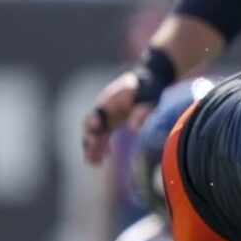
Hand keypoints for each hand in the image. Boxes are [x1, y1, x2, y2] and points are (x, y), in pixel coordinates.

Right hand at [82, 49, 176, 164]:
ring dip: (94, 147)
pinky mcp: (114, 119)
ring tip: (94, 163)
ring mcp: (108, 113)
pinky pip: (104, 133)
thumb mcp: (148, 100)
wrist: (151, 78)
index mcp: (109, 100)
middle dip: (90, 142)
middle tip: (92, 157)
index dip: (92, 127)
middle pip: (91, 126)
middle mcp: (105, 107)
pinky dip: (103, 144)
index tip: (94, 140)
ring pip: (96, 132)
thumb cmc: (149, 88)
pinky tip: (105, 156)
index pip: (96, 115)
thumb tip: (133, 131)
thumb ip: (140, 114)